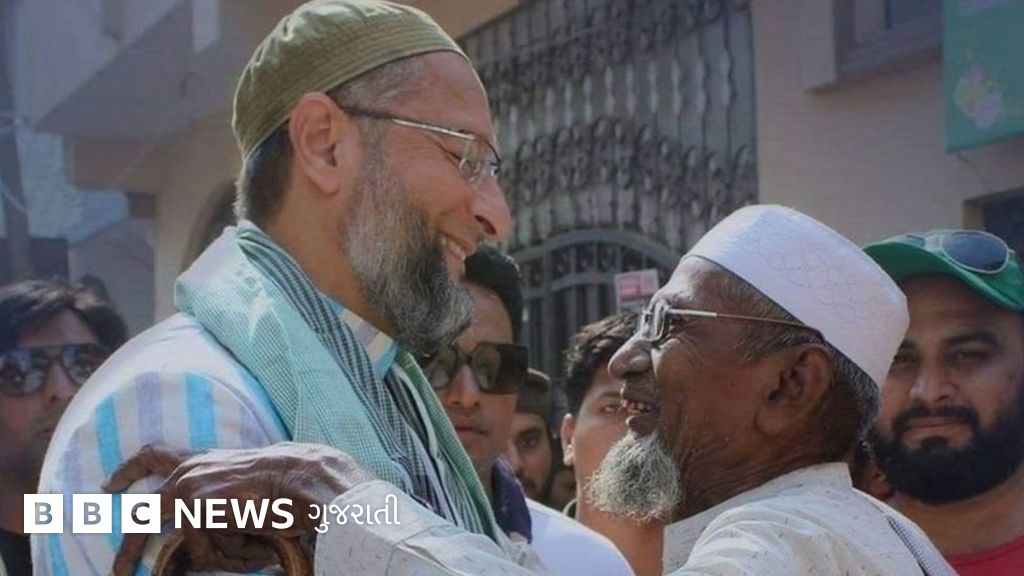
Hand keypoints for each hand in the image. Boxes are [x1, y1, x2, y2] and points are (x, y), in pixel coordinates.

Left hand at [103, 442, 372, 574]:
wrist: (300, 476)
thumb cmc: (283, 484)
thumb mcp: (242, 489)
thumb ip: (215, 502)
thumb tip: (196, 541)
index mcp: (200, 460)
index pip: (153, 455)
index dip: (128, 471)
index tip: (109, 486)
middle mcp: (186, 470)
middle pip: (144, 517)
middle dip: (129, 549)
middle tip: (117, 571)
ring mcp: (186, 487)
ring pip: (182, 544)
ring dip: (217, 557)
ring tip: (251, 553)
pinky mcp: (194, 506)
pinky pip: (202, 551)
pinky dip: (228, 557)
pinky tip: (252, 548)